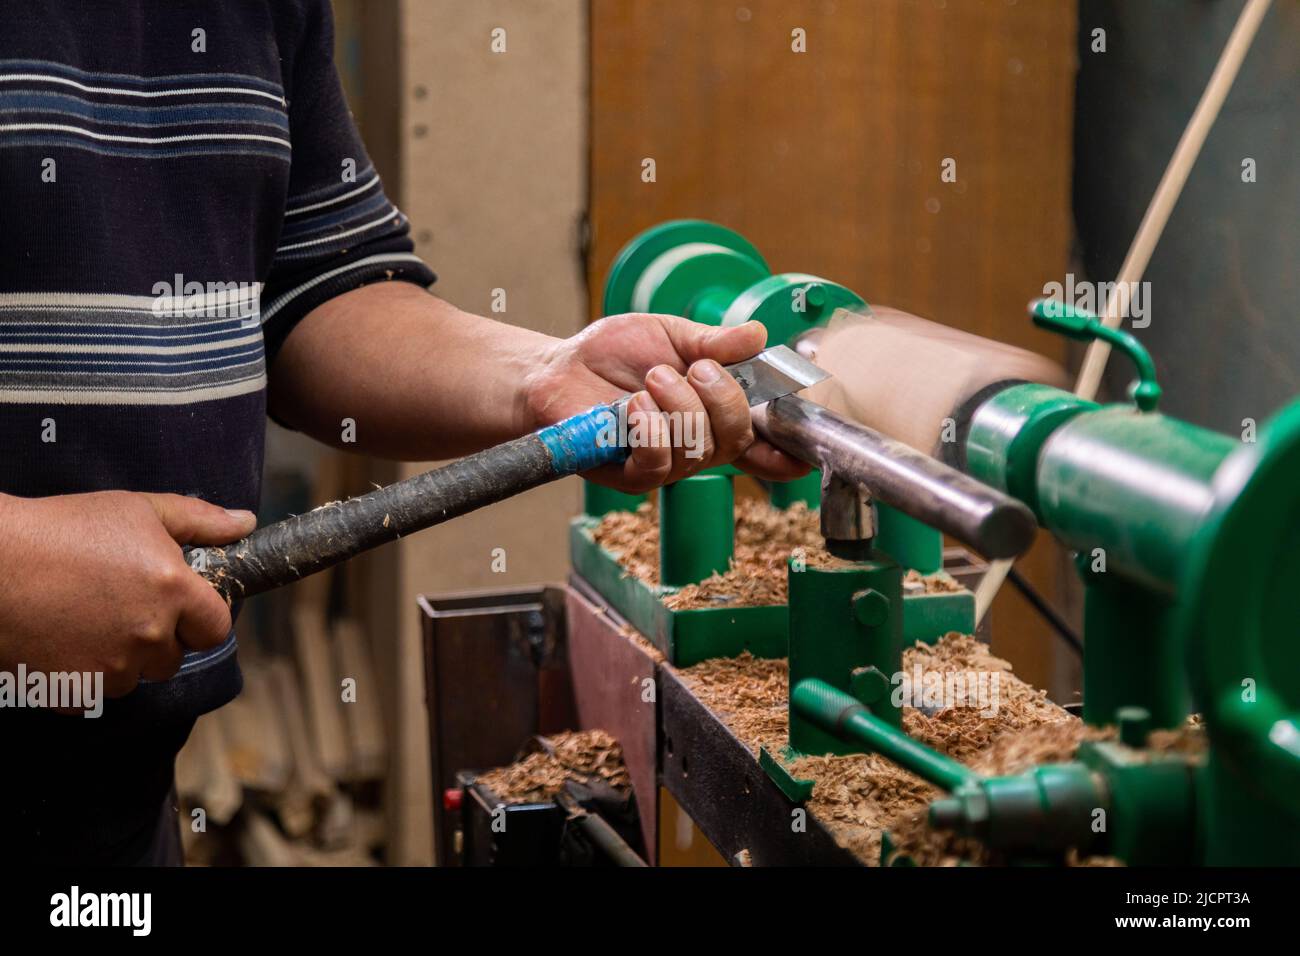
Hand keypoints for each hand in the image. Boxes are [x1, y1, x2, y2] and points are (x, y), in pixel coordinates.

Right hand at [0, 492, 255, 699]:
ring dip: (122, 657)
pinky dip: (85, 674)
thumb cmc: (62, 529)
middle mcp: (150, 635)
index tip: (180, 606)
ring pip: (135, 675)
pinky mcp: (76, 691)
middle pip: (175, 656)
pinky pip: (96, 691)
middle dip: (159, 637)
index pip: (216, 627)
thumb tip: (244, 524)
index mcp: (174, 591)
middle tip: (123, 605)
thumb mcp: (137, 509)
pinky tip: (64, 639)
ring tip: (87, 618)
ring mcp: (113, 667)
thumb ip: (200, 520)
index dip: (200, 617)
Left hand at [523, 313, 810, 491]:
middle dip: (723, 396)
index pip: (760, 441)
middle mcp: (698, 445)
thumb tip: (759, 335)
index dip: (786, 452)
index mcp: (714, 413)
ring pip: (700, 447)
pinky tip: (634, 407)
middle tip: (692, 368)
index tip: (804, 452)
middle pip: (739, 437)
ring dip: (678, 404)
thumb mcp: (670, 335)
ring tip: (649, 380)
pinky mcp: (633, 475)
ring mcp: (668, 463)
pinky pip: (660, 463)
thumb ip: (714, 342)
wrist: (559, 368)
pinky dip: (652, 428)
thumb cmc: (613, 355)